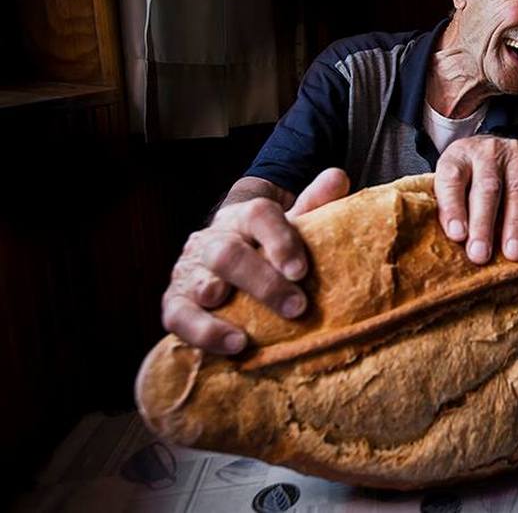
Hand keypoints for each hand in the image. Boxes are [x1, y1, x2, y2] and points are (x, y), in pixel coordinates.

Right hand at [161, 168, 349, 353]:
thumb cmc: (269, 248)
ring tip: (250, 335)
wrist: (228, 266)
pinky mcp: (175, 302)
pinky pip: (179, 317)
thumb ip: (314, 204)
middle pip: (228, 253)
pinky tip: (234, 345)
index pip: (258, 215)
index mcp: (244, 218)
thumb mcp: (292, 226)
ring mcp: (190, 271)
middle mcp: (213, 240)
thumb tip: (338, 176)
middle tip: (296, 307)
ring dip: (228, 311)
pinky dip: (205, 333)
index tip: (301, 270)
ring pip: (203, 283)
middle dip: (262, 282)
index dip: (279, 241)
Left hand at [435, 136, 517, 264]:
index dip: (453, 208)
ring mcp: (516, 152)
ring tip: (513, 253)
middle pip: (487, 187)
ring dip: (515, 225)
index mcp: (458, 156)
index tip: (457, 235)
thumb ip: (448, 207)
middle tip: (481, 254)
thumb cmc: (469, 177)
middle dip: (484, 224)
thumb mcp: (449, 185)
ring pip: (517, 190)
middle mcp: (487, 150)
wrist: (493, 150)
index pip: (452, 179)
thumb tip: (457, 240)